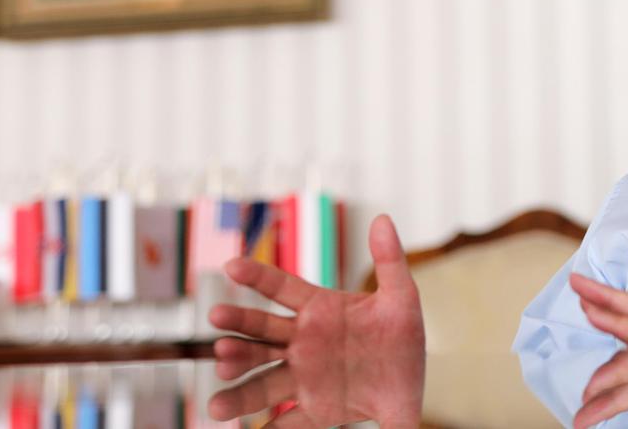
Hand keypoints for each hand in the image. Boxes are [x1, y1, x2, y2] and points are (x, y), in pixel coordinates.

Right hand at [206, 214, 424, 428]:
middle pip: (262, 338)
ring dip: (238, 393)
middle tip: (221, 345)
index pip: (281, 288)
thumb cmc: (402, 331)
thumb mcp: (401, 296)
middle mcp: (302, 342)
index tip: (230, 265)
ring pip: (263, 383)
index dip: (257, 276)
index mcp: (319, 309)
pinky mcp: (315, 409)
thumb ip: (390, 260)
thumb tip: (381, 218)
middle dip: (238, 340)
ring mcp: (304, 376)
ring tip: (216, 404)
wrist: (411, 375)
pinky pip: (284, 424)